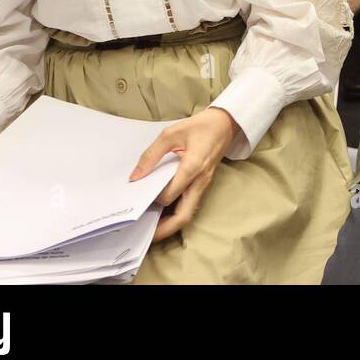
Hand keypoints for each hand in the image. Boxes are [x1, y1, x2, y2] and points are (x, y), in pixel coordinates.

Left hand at [131, 107, 239, 242]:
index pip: (170, 194)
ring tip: (150, 229)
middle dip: (163, 229)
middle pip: (183, 215)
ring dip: (169, 225)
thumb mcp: (171, 133)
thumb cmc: (199, 127)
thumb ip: (151, 155)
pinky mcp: (202, 186)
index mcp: (193, 166)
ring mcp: (203, 185)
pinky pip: (189, 205)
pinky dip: (174, 214)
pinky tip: (161, 214)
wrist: (225, 124)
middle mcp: (200, 181)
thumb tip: (135, 177)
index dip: (152, 200)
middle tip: (144, 235)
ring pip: (187, 214)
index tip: (135, 200)